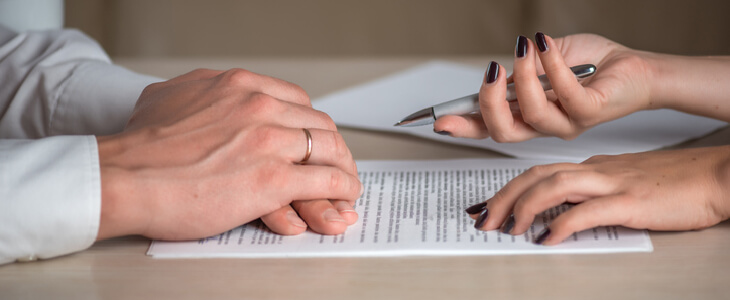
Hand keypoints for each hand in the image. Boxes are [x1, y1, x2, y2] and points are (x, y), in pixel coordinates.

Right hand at [96, 68, 362, 239]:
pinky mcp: (273, 179)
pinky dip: (342, 188)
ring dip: (344, 168)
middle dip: (332, 147)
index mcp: (240, 86)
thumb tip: (205, 98)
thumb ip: (199, 94)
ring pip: (329, 149)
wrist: (122, 177)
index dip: (309, 125)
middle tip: (335, 165)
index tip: (311, 140)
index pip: (296, 100)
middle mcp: (260, 106)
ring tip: (346, 185)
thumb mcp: (170, 97)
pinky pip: (326, 180)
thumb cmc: (140, 148)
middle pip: (318, 123)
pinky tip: (343, 197)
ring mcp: (269, 141)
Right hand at [435, 33, 654, 141]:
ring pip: (532, 113)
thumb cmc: (590, 65)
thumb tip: (499, 72)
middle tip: (491, 73)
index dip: (463, 127)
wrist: (633, 67)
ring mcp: (567, 123)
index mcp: (528, 116)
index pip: (489, 128)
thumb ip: (520, 70)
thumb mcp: (543, 62)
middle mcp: (545, 126)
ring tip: (525, 47)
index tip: (440, 121)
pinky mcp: (590, 112)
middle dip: (488, 103)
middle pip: (503, 132)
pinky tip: (545, 45)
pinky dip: (551, 65)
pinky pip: (565, 94)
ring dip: (523, 76)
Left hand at [468, 146, 729, 244]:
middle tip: (482, 219)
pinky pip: (588, 211)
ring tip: (508, 227)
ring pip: (555, 185)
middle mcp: (597, 170)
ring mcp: (614, 183)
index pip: (539, 172)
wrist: (717, 175)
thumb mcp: (625, 184)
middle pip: (537, 176)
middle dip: (503, 197)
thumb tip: (564, 214)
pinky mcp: (632, 201)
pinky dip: (563, 224)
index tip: (487, 205)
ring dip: (525, 206)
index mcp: (594, 167)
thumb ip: (594, 194)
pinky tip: (548, 239)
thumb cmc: (677, 183)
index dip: (507, 188)